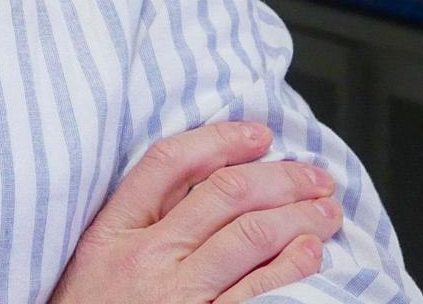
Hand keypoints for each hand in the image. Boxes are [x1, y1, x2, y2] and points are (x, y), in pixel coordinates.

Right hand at [48, 121, 342, 303]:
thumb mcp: (97, 256)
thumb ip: (137, 217)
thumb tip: (200, 177)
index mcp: (114, 230)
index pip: (169, 162)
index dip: (220, 140)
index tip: (258, 134)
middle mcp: (148, 257)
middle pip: (224, 194)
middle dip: (278, 177)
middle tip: (312, 173)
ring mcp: (180, 296)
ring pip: (250, 236)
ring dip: (297, 217)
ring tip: (326, 209)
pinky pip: (259, 292)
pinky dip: (292, 267)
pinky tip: (311, 252)